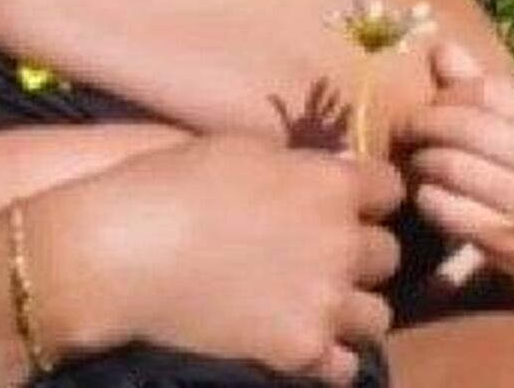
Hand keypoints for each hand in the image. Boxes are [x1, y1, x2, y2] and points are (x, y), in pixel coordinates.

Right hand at [35, 137, 404, 385]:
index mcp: (330, 185)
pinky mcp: (301, 351)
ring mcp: (325, 303)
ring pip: (377, 314)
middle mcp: (342, 244)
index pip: (390, 187)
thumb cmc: (173, 183)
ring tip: (312, 299)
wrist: (123, 253)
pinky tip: (300, 337)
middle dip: (356, 249)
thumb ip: (299, 165)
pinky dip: (329, 354)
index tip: (342, 198)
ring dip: (349, 304)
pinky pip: (346, 365)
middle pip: (386, 252)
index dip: (367, 192)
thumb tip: (335, 173)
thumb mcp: (241, 149)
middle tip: (317, 251)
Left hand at [395, 43, 513, 314]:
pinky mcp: (505, 239)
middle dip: (422, 124)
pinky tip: (429, 193)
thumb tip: (439, 47)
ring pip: (447, 164)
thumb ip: (484, 87)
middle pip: (460, 126)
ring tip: (417, 160)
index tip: (431, 104)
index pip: (483, 90)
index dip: (446, 95)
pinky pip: (442, 205)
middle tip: (405, 130)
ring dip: (420, 161)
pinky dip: (426, 196)